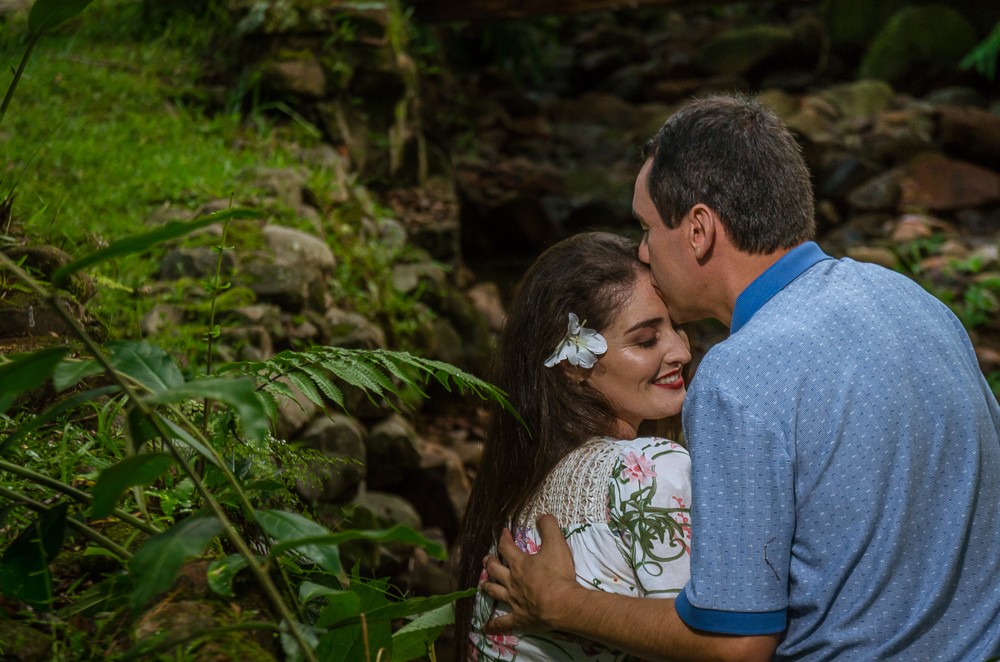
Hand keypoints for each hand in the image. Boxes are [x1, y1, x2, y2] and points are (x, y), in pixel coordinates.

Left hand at [480, 514, 581, 632]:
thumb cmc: (559, 575)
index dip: (503, 538)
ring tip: (481, 584)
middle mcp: (513, 581)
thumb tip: (540, 516)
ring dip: (487, 587)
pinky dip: (493, 625)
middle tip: (486, 559)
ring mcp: (514, 600)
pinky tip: (485, 628)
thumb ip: (549, 527)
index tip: (502, 533)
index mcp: (520, 564)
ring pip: (495, 592)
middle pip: (496, 570)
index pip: (506, 547)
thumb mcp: (557, 544)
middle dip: (490, 562)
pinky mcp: (519, 618)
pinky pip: (502, 623)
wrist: (563, 603)